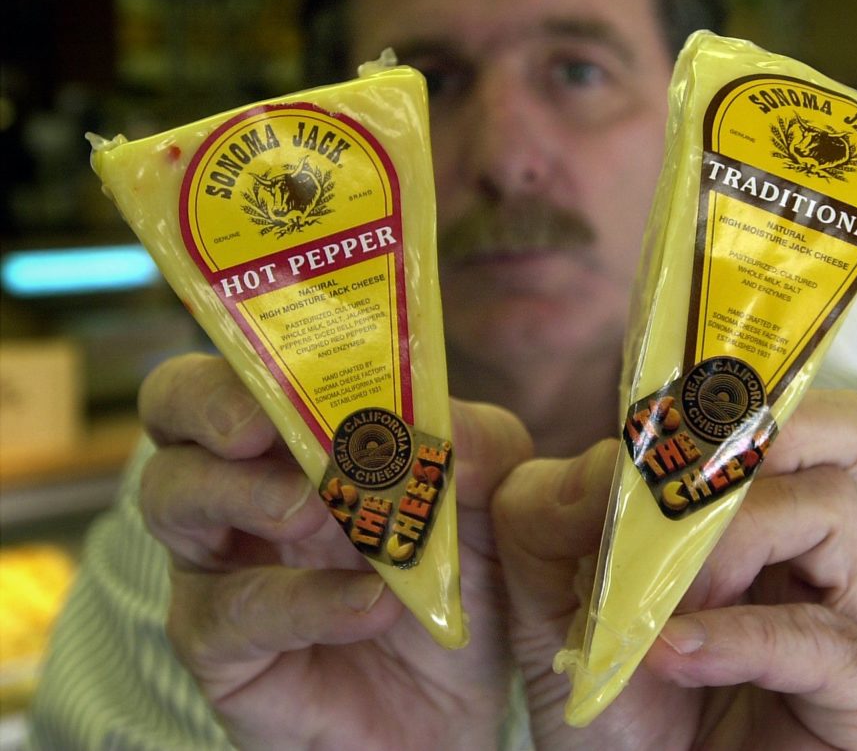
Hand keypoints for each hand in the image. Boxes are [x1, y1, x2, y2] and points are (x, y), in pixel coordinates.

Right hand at [138, 353, 531, 750]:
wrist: (461, 701)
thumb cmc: (457, 580)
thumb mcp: (490, 499)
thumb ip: (478, 446)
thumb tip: (440, 424)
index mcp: (299, 436)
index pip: (242, 363)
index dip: (253, 349)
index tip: (301, 359)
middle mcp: (242, 486)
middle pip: (172, 413)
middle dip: (209, 404)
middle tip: (261, 424)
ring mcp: (222, 564)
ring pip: (172, 500)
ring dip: (243, 493)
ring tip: (316, 510)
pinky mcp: (222, 648)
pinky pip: (232, 613)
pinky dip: (302, 601)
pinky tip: (371, 606)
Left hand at [493, 390, 856, 749]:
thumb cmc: (599, 678)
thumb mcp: (547, 574)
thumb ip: (558, 499)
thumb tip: (616, 459)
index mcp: (757, 500)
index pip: (782, 401)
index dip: (717, 404)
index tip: (645, 439)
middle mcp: (815, 541)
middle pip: (841, 428)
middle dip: (738, 458)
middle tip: (661, 523)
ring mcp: (852, 609)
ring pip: (827, 509)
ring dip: (718, 555)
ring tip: (654, 615)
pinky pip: (827, 636)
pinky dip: (739, 639)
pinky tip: (675, 657)